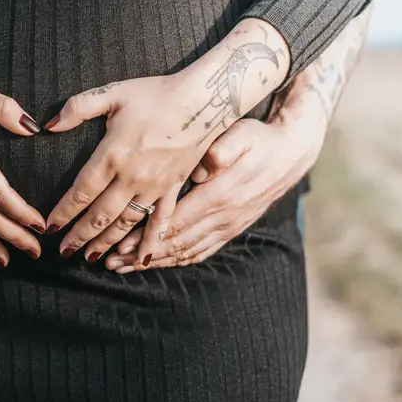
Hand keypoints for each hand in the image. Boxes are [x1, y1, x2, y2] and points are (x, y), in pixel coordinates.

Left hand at [42, 19, 288, 264]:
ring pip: (126, 224)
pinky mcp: (174, 188)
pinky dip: (150, 242)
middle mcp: (132, 176)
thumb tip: (47, 125)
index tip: (48, 228)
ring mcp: (155, 186)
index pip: (81, 192)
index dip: (63, 213)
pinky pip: (160, 222)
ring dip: (107, 244)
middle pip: (100, 216)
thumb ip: (77, 108)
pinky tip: (142, 259)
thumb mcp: (112, 93)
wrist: (203, 100)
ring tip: (91, 258)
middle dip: (79, 237)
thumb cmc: (155, 94)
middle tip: (63, 253)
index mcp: (112, 154)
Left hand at [104, 106, 324, 272]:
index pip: (176, 221)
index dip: (147, 236)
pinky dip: (178, 260)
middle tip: (110, 262)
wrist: (291, 153)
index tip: (119, 244)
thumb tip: (207, 164)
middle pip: (176, 243)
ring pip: (187, 251)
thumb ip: (224, 148)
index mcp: (219, 194)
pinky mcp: (232, 228)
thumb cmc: (259, 138)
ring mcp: (229, 226)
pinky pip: (203, 251)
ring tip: (124, 267)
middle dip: (141, 255)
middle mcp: (223, 216)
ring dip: (155, 262)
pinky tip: (159, 264)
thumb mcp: (243, 133)